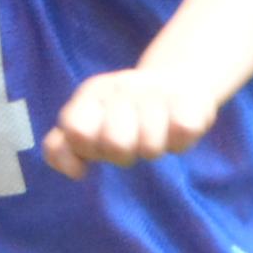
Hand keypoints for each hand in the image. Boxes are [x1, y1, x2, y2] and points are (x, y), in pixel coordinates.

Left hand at [42, 62, 222, 177]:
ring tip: (154, 131)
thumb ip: (61, 149)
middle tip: (129, 140)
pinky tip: (175, 130)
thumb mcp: (86, 125)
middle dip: (121, 152)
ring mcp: (156, 92)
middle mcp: (122, 88)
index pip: (76, 130)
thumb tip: (77, 172)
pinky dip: (179, 142)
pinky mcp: (191, 101)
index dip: (85, 149)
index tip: (93, 151)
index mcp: (92, 93)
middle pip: (116, 145)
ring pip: (150, 146)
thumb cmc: (123, 115)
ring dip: (151, 146)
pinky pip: (182, 133)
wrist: (178, 80)